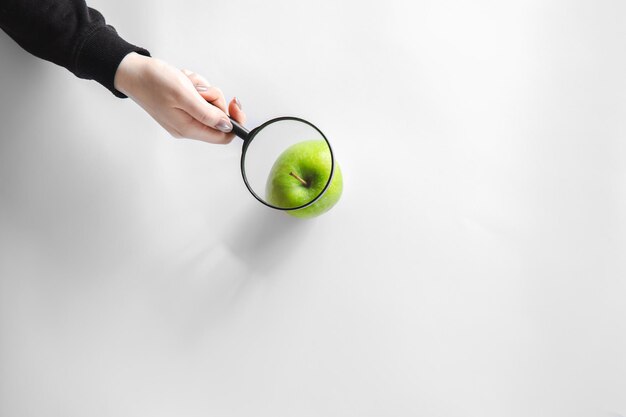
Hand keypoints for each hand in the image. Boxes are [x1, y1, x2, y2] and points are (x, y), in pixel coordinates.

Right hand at [113, 52, 245, 143]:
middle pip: (218, 117)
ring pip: (209, 103)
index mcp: (188, 129)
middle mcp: (187, 127)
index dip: (234, 121)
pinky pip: (199, 97)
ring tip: (185, 83)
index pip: (224, 136)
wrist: (131, 71)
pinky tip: (182, 81)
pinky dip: (194, 86)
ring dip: (202, 89)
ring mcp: (184, 117)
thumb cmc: (152, 81)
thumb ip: (207, 113)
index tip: (233, 104)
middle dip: (213, 97)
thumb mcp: (184, 94)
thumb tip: (227, 126)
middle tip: (197, 89)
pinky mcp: (181, 106)